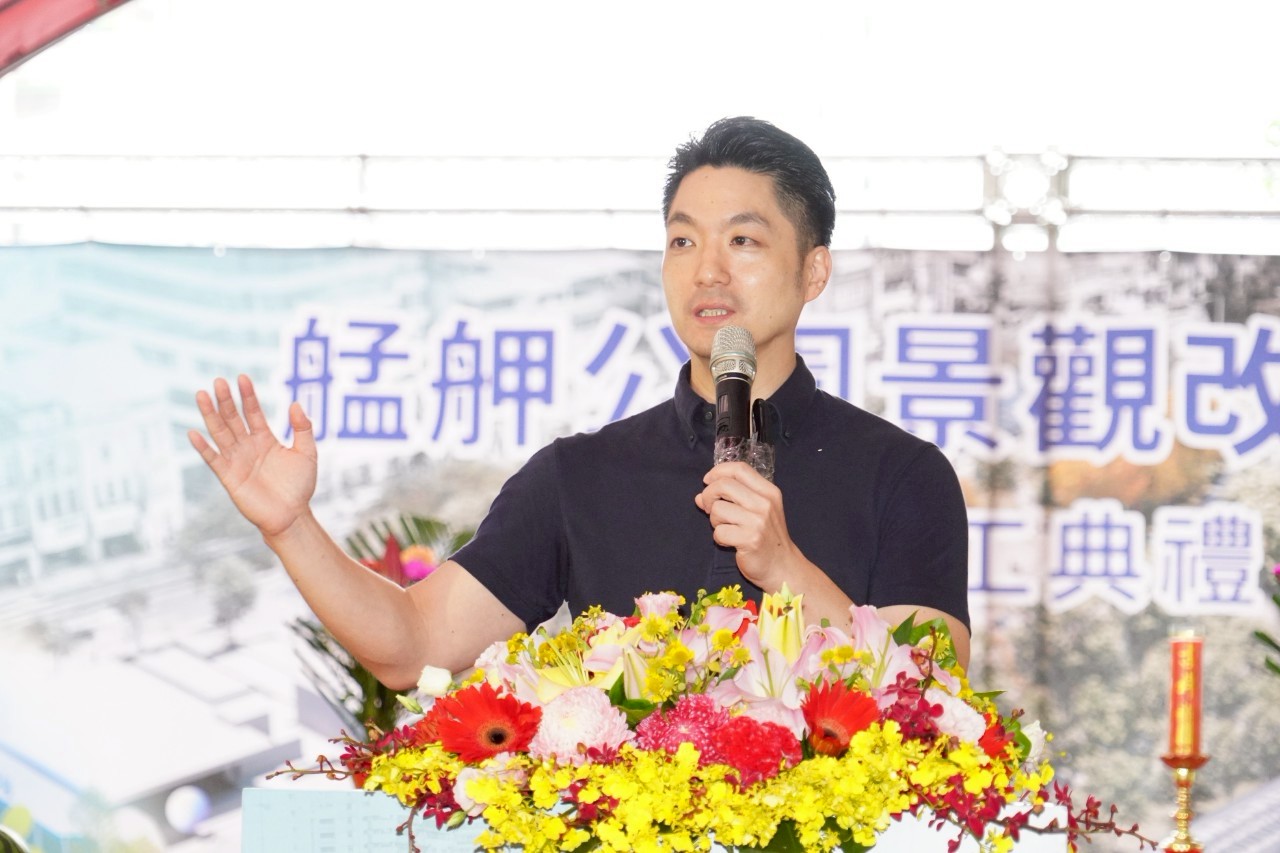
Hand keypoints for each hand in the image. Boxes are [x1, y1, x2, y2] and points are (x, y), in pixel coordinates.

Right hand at [188, 375, 316, 538]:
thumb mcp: (307, 453)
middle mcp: (248, 446)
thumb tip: (296, 403)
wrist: (292, 516)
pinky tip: (193, 432)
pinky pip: (213, 460)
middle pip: (233, 418)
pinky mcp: (229, 477)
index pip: (253, 412)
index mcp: (265, 439)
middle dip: (226, 400)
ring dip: (210, 415)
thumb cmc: (300, 486)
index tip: (242, 377)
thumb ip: (303, 429)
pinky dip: (203, 447)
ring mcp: (237, 460)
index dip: (248, 396)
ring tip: (201, 395)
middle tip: (218, 381)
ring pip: (220, 433)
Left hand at [694, 461, 799, 589]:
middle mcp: (764, 503)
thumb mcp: (756, 511)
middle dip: (708, 495)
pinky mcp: (750, 540)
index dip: (718, 472)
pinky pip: (719, 532)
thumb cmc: (767, 537)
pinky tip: (729, 541)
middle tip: (708, 507)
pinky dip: (719, 538)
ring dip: (714, 520)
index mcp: (769, 492)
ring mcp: (758, 522)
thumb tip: (699, 496)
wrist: (782, 566)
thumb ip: (731, 499)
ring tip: (725, 527)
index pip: (739, 469)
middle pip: (724, 485)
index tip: (708, 481)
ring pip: (718, 509)